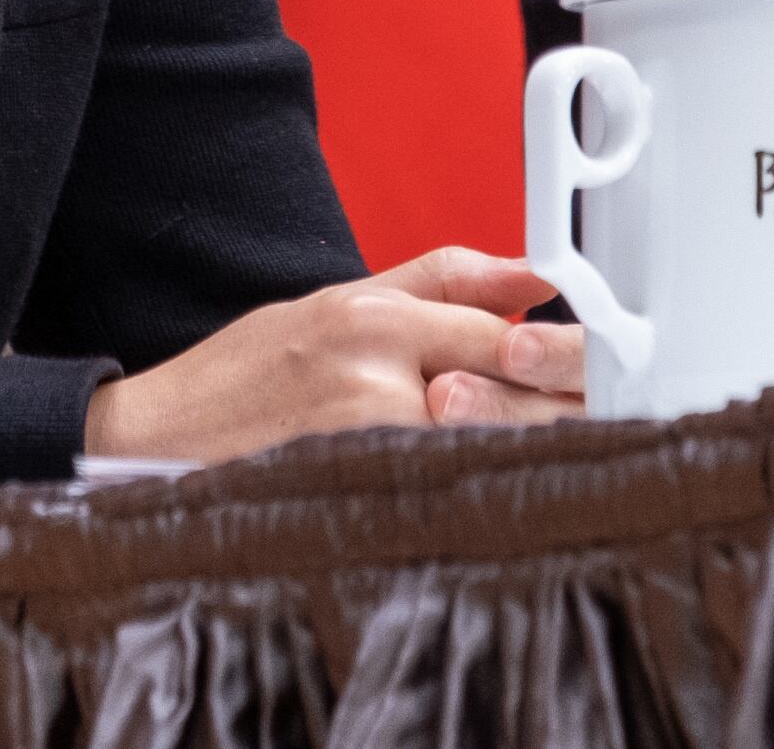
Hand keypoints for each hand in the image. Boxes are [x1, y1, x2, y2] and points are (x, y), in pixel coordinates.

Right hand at [82, 247, 590, 461]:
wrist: (155, 438)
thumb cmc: (249, 372)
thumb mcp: (340, 299)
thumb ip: (444, 279)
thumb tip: (537, 274)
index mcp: (373, 318)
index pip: (506, 334)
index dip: (570, 356)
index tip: (615, 364)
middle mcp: (373, 377)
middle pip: (512, 397)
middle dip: (573, 411)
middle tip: (617, 421)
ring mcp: (365, 445)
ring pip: (491, 451)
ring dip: (540, 456)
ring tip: (584, 466)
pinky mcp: (356, 495)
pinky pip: (447, 493)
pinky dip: (485, 492)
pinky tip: (509, 500)